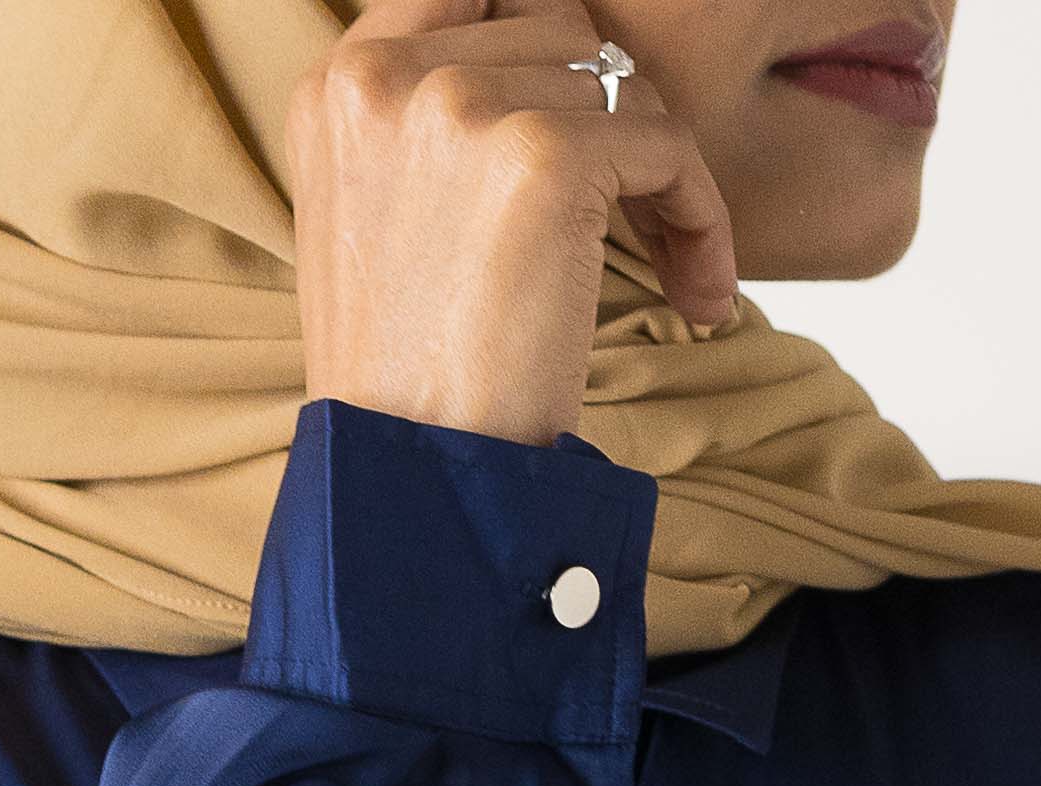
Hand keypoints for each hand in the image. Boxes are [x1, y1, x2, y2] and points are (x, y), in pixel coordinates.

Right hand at [286, 0, 740, 448]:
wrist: (411, 484)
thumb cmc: (408, 386)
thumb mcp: (378, 225)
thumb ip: (429, 128)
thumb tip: (550, 66)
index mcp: (338, 86)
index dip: (546, 44)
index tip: (590, 130)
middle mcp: (388, 77)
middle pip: (558, 26)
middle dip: (612, 117)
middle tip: (636, 218)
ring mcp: (460, 107)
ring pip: (619, 83)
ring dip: (662, 175)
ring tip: (673, 272)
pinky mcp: (543, 157)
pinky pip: (666, 145)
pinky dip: (701, 217)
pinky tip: (700, 293)